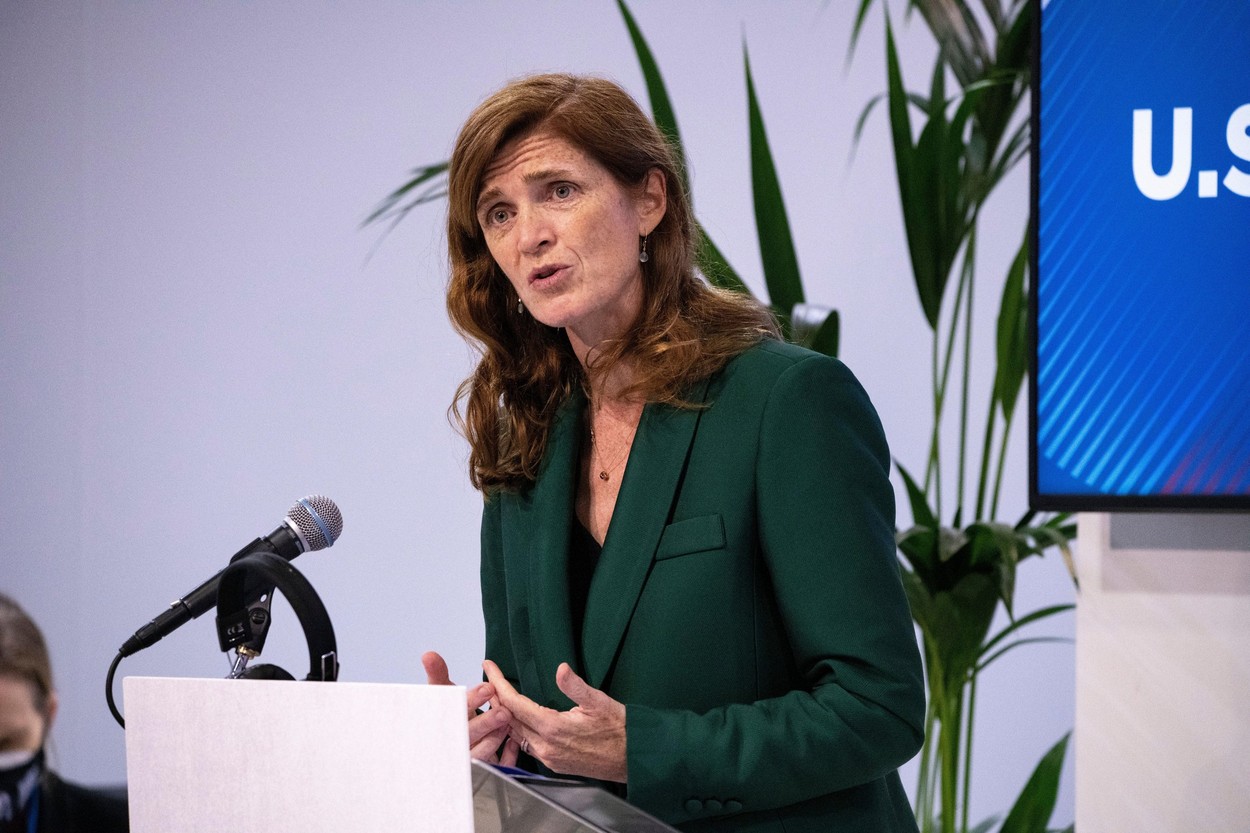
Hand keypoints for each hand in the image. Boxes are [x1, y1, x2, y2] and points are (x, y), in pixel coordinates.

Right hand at [423, 650, 517, 764]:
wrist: (442, 743)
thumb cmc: (446, 715)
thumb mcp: (442, 694)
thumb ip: (437, 674)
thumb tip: (429, 654)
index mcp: (445, 722)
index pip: (456, 712)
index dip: (471, 701)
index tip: (487, 688)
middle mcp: (454, 742)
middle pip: (468, 735)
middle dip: (486, 723)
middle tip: (503, 711)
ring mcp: (467, 758)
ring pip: (482, 753)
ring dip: (496, 737)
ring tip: (509, 721)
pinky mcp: (483, 771)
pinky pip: (497, 767)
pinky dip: (507, 756)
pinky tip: (513, 741)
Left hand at [483, 659, 626, 782]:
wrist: (632, 758)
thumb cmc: (619, 729)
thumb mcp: (599, 701)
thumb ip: (576, 686)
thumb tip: (561, 669)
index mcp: (553, 728)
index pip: (514, 704)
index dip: (498, 683)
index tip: (489, 667)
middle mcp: (546, 747)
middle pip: (509, 719)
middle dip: (496, 697)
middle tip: (489, 677)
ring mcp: (548, 758)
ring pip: (515, 733)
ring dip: (504, 714)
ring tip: (497, 694)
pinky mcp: (553, 763)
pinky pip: (525, 744)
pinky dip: (516, 727)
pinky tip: (516, 718)